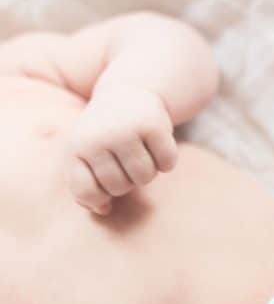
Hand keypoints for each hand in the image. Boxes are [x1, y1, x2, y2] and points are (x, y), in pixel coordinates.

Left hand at [65, 84, 177, 214]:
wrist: (128, 92)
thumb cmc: (106, 136)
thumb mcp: (88, 158)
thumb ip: (87, 190)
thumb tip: (103, 210)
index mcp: (76, 147)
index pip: (88, 193)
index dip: (101, 196)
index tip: (104, 181)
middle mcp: (97, 136)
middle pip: (119, 187)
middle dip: (127, 181)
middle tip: (125, 161)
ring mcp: (125, 129)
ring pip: (144, 177)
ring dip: (148, 171)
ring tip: (140, 152)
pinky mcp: (153, 124)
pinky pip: (167, 163)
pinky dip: (166, 160)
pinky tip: (157, 144)